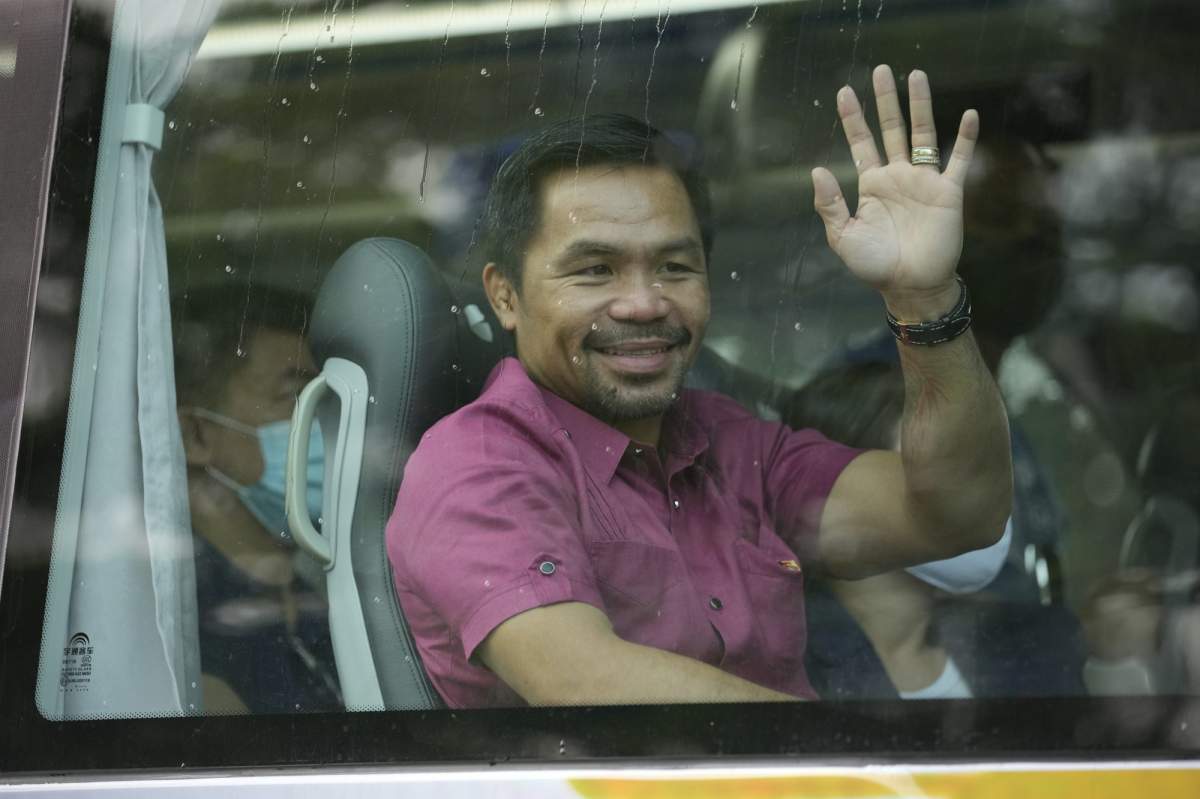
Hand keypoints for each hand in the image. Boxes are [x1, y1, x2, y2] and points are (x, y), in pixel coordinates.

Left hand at [813, 65, 978, 317]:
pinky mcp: (948, 192)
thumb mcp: (843, 236)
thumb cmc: (875, 265)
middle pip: (891, 128)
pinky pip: (959, 159)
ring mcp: (923, 181)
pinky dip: (965, 138)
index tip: (844, 91)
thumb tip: (817, 169)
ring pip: (922, 134)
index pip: (860, 142)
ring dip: (920, 105)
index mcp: (871, 185)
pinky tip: (969, 114)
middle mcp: (897, 176)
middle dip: (885, 100)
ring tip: (916, 74)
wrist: (911, 286)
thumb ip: (830, 204)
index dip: (852, 118)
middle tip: (882, 70)